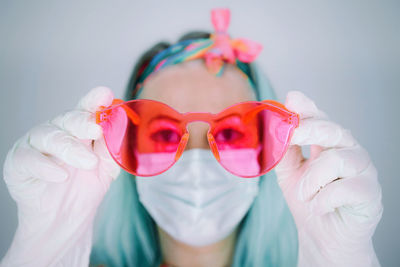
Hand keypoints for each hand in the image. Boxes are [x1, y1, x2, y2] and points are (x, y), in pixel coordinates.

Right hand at [1, 87, 119, 266]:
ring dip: (70, 149)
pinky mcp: (18, 163)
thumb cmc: (85, 187)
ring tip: (88, 163)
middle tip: (97, 130)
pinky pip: (28, 159)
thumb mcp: (106, 167)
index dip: (93, 101)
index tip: (104, 94)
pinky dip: (46, 166)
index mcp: (78, 130)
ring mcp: (35, 146)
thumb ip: (113, 146)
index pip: (86, 110)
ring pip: (50, 137)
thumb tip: (122, 124)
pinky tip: (61, 175)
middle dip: (83, 122)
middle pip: (67, 120)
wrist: (64, 220)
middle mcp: (56, 132)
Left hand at [275, 91, 382, 266]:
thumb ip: (282, 151)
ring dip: (311, 180)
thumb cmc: (308, 200)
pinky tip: (319, 207)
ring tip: (304, 195)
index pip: (320, 119)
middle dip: (309, 129)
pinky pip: (344, 189)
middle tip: (291, 134)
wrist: (321, 236)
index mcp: (329, 144)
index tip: (291, 99)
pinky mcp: (370, 193)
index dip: (307, 108)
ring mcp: (363, 171)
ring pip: (336, 160)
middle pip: (333, 130)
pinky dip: (323, 200)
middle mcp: (349, 152)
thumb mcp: (289, 173)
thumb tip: (272, 129)